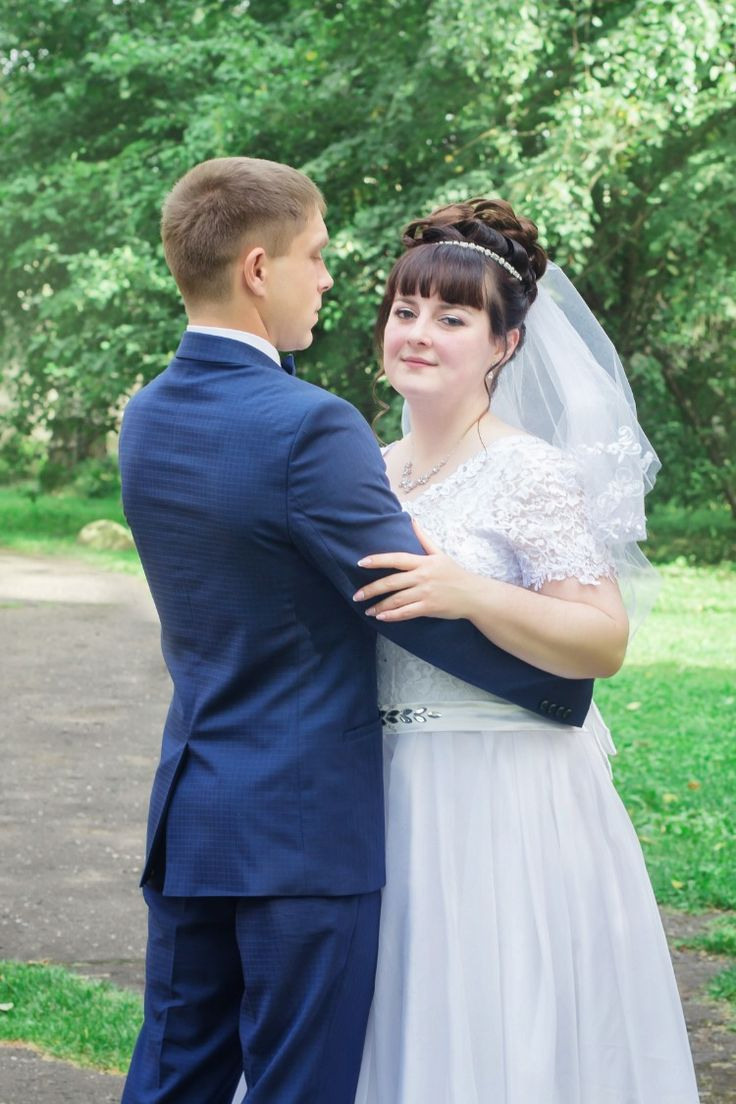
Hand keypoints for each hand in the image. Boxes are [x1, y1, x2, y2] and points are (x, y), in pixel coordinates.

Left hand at [353, 522, 475, 621]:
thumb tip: (412, 519)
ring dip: (379, 606)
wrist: (474, 595)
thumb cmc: (455, 573)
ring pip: (397, 600)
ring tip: (367, 609)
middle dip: (372, 589)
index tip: (360, 563)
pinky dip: (392, 616)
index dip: (377, 560)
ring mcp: (425, 593)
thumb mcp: (439, 554)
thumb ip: (423, 538)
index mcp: (423, 562)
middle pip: (391, 582)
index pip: (396, 558)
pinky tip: (381, 617)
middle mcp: (422, 577)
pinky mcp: (429, 608)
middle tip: (357, 595)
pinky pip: (407, 613)